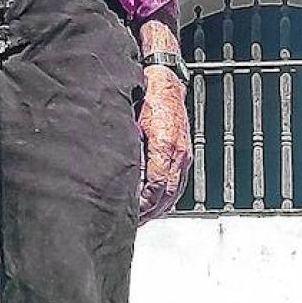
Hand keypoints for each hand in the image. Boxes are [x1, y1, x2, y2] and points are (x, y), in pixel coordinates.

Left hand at [136, 67, 190, 223]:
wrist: (164, 80)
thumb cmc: (147, 96)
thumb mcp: (131, 124)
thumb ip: (127, 150)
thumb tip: (116, 173)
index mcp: (165, 145)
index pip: (156, 187)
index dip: (143, 205)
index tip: (129, 213)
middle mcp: (178, 152)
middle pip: (168, 195)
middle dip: (150, 212)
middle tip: (133, 222)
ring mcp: (184, 154)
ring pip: (176, 192)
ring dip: (160, 208)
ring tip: (143, 217)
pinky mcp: (186, 153)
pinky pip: (179, 183)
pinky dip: (168, 197)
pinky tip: (156, 202)